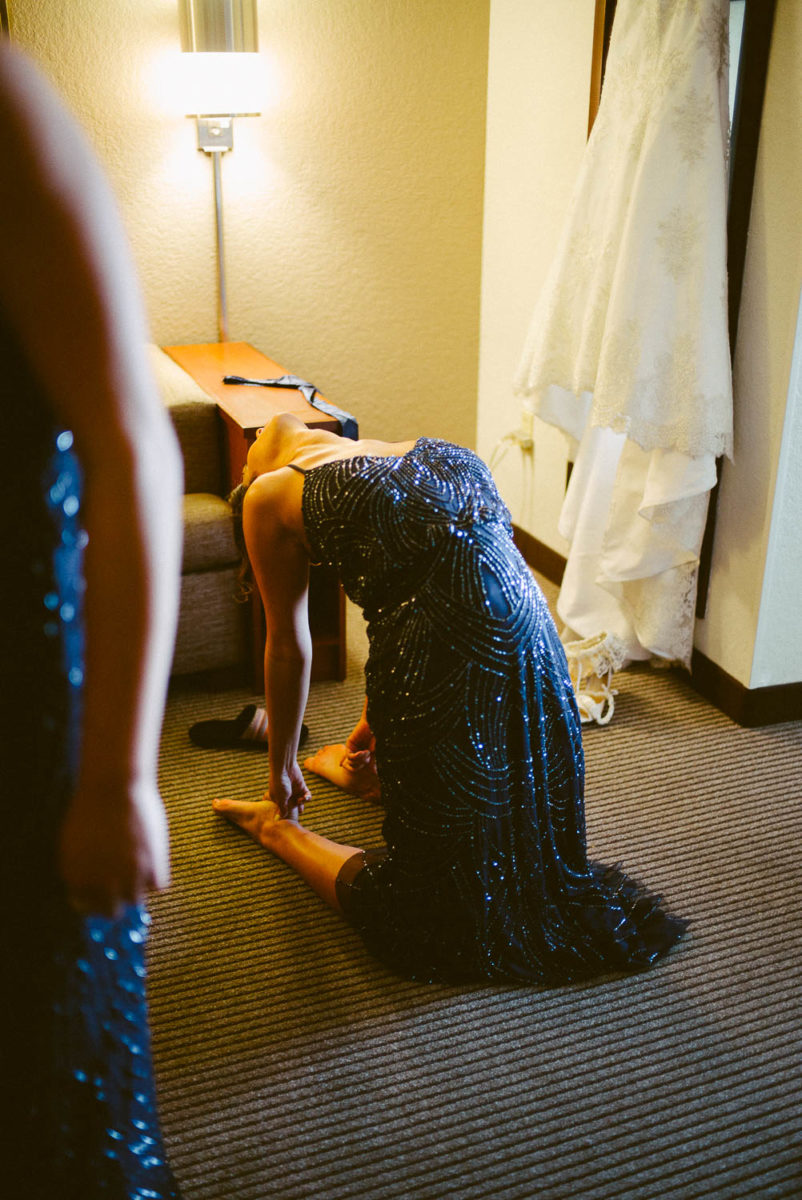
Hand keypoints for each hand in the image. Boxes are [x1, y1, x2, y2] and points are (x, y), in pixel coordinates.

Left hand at [58, 778, 170, 917]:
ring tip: (140, 863)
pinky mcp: (152, 867)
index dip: (96, 897)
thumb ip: (81, 869)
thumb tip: (90, 891)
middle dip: (116, 901)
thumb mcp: (75, 842)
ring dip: (137, 886)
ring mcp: (127, 877)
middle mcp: (101, 883)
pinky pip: (158, 885)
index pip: (85, 906)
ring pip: (136, 900)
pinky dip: (157, 875)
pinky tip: (153, 856)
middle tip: (123, 886)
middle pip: (111, 911)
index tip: (104, 890)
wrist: (113, 787)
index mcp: (76, 878)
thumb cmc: (94, 808)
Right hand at [268, 761, 311, 819]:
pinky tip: (305, 797)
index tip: (290, 817)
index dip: (287, 813)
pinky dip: (307, 797)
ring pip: (301, 802)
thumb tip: (282, 817)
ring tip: (300, 800)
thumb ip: (283, 808)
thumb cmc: (280, 784)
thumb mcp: (281, 799)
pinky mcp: (302, 787)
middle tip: (297, 810)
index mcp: (278, 799)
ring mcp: (294, 791)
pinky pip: (307, 795)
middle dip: (296, 810)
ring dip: (302, 803)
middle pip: (293, 807)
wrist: (285, 768)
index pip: (283, 810)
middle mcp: (286, 796)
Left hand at [343, 717, 375, 772]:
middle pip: (354, 768)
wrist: (376, 724)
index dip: (363, 770)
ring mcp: (352, 748)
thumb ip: (374, 762)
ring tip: (368, 753)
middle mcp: (356, 752)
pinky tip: (365, 752)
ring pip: (352, 763)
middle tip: (370, 758)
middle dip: (363, 765)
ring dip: (361, 760)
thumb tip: (375, 773)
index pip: (357, 768)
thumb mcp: (377, 752)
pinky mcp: (349, 744)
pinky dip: (358, 757)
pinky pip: (350, 757)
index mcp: (363, 754)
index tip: (373, 770)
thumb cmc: (378, 736)